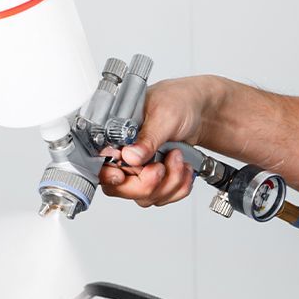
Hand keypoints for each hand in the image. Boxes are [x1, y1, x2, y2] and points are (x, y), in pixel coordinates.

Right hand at [100, 75, 224, 206]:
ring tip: (177, 157)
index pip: (99, 165)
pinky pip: (165, 197)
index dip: (110, 176)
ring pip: (145, 197)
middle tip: (161, 166)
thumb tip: (130, 156)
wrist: (200, 110)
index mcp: (114, 134)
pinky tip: (183, 167)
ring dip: (169, 182)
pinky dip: (180, 186)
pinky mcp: (157, 179)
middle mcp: (123, 155)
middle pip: (121, 189)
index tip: (123, 175)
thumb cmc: (177, 101)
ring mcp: (140, 170)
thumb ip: (148, 137)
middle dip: (146, 183)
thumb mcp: (164, 115)